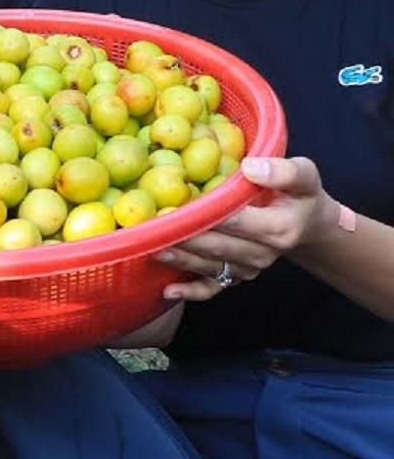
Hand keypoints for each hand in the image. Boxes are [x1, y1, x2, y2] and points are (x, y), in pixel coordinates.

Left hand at [155, 156, 334, 302]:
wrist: (308, 224)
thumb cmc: (300, 195)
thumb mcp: (304, 176)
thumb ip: (283, 171)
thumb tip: (249, 167)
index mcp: (278, 228)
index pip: (236, 220)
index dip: (207, 213)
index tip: (177, 203)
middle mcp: (262, 253)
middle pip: (217, 245)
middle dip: (185, 237)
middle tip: (152, 228)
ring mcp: (248, 268)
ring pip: (209, 265)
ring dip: (180, 259)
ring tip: (151, 248)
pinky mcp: (237, 277)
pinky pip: (213, 288)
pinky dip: (191, 291)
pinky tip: (169, 290)